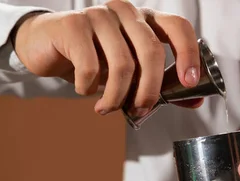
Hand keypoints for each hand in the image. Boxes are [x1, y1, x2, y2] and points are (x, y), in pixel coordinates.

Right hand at [13, 1, 202, 115]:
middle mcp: (125, 11)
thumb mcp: (129, 73)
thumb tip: (193, 100)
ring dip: (117, 97)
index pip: (177, 27)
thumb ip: (160, 84)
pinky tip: (84, 88)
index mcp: (144, 19)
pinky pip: (91, 67)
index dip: (188, 54)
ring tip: (107, 108)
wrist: (45, 47)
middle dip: (149, 91)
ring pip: (122, 64)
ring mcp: (99, 15)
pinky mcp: (73, 25)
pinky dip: (89, 88)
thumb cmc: (93, 60)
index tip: (189, 82)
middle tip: (140, 110)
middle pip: (151, 52)